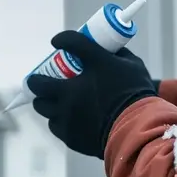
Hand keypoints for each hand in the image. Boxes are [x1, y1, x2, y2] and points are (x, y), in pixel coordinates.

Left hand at [27, 30, 156, 158]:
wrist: (138, 131)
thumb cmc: (137, 95)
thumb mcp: (132, 66)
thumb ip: (116, 54)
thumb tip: (106, 47)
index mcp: (89, 71)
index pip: (71, 44)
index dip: (62, 40)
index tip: (57, 42)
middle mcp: (71, 94)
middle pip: (39, 85)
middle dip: (37, 82)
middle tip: (42, 80)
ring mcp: (68, 117)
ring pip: (43, 108)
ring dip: (46, 102)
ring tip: (53, 101)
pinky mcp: (70, 137)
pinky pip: (55, 126)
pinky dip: (58, 120)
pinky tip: (66, 117)